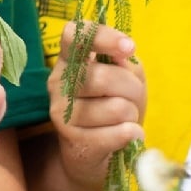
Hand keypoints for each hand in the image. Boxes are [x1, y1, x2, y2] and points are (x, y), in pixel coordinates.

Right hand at [50, 21, 145, 190]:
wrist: (94, 155)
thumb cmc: (112, 108)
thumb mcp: (123, 79)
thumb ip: (123, 63)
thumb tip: (123, 56)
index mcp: (68, 60)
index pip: (75, 35)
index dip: (103, 37)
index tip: (129, 47)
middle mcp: (57, 82)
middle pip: (104, 76)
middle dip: (132, 89)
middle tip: (132, 100)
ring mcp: (62, 113)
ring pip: (116, 107)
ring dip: (132, 115)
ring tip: (125, 120)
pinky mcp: (75, 142)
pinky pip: (118, 133)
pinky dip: (133, 134)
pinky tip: (129, 135)